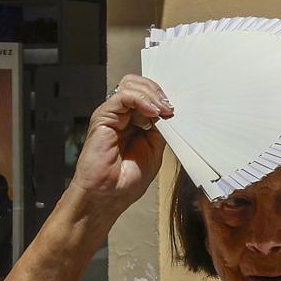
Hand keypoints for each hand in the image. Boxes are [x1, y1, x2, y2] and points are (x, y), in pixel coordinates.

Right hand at [69, 75, 173, 215]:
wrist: (108, 195)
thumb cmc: (127, 180)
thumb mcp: (154, 150)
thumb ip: (160, 130)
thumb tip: (169, 112)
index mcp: (134, 122)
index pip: (148, 95)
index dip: (163, 98)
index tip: (177, 110)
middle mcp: (122, 115)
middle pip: (139, 85)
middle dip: (159, 92)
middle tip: (171, 108)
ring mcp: (112, 115)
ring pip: (131, 85)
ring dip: (152, 95)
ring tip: (164, 111)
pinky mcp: (102, 117)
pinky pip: (122, 96)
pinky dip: (141, 100)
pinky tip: (153, 113)